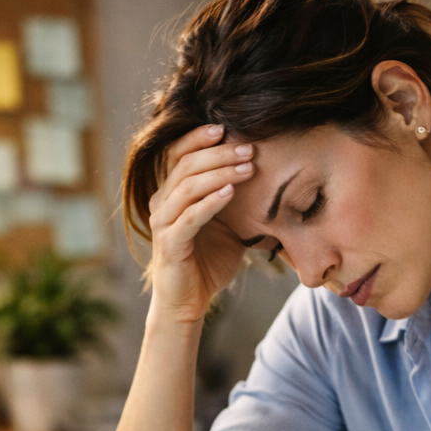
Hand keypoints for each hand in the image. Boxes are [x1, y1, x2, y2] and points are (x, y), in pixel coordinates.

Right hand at [147, 124, 254, 323]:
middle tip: (249, 147)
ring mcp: (162, 222)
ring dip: (220, 173)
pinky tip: (231, 193)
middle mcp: (161, 202)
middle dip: (219, 153)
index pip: (179, 153)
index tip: (229, 127)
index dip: (200, 137)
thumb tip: (268, 178)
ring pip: (188, 186)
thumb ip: (235, 200)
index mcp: (171, 193)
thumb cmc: (207, 262)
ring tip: (247, 167)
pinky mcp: (169, 244)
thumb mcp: (227, 225)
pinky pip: (190, 217)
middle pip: (186, 164)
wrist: (189, 302)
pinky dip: (211, 202)